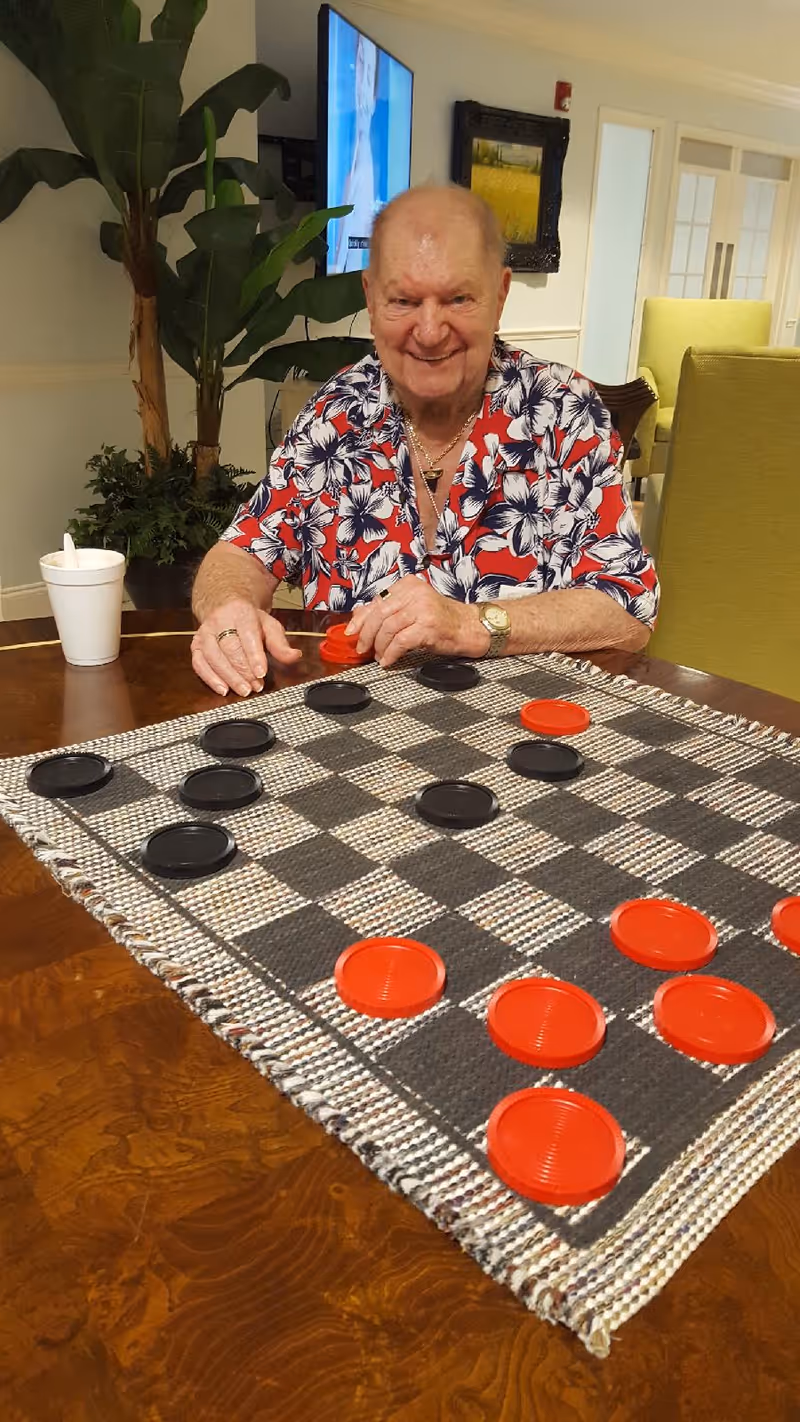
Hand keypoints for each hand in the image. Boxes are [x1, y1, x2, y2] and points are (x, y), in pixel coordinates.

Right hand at [191, 599, 300, 696]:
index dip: (254, 656)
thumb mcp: (269, 626)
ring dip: (229, 677)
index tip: (261, 673)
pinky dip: (210, 679)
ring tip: (243, 690)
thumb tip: (294, 656)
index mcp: (240, 612)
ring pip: (213, 657)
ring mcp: (204, 633)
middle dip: (243, 670)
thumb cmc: (249, 620)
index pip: (247, 635)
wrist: (225, 607)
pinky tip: (223, 689)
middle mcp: (219, 621)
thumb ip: (280, 644)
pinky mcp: (195, 645)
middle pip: (229, 648)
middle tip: (256, 686)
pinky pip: (199, 664)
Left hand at [346, 577, 489, 667]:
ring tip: (379, 656)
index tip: (352, 632)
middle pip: (379, 614)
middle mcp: (415, 593)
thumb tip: (357, 619)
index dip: (361, 619)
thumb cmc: (439, 619)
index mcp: (408, 585)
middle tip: (362, 648)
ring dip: (380, 646)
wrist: (468, 627)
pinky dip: (391, 653)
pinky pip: (400, 641)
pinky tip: (388, 660)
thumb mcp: (411, 609)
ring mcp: (422, 608)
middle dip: (367, 634)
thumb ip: (387, 611)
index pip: (376, 601)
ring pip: (388, 628)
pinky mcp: (428, 626)